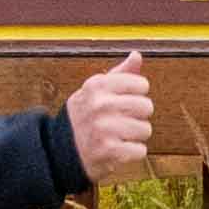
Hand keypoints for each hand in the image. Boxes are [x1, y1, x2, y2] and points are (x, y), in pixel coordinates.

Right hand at [63, 52, 156, 180]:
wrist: (62, 150)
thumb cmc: (85, 117)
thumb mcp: (95, 90)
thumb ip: (119, 73)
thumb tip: (137, 55)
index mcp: (97, 85)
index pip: (141, 84)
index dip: (136, 95)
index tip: (123, 102)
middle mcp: (100, 104)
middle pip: (147, 106)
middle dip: (138, 116)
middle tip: (121, 122)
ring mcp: (104, 128)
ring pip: (145, 129)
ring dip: (135, 136)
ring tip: (117, 136)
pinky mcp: (108, 150)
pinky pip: (140, 150)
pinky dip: (132, 153)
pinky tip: (117, 150)